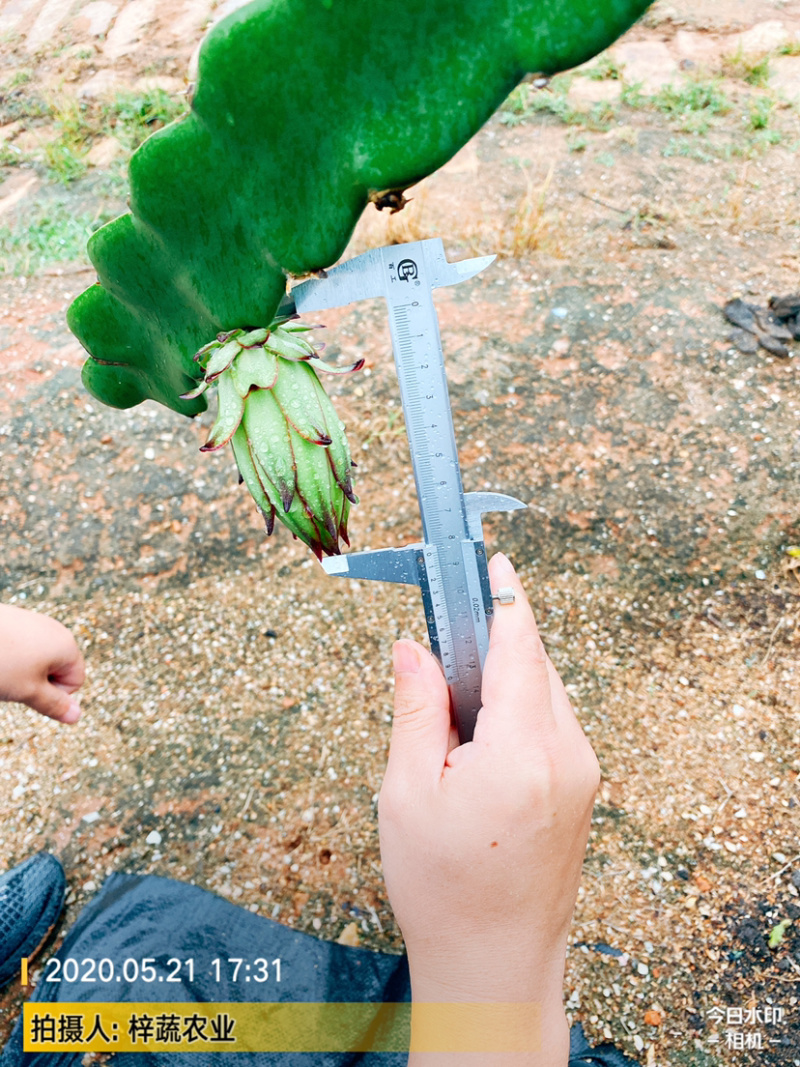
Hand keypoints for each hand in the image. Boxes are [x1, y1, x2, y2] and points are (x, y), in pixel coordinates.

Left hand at [0, 605, 84, 722]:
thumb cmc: (0, 661)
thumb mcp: (28, 691)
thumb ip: (54, 705)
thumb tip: (77, 716)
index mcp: (67, 646)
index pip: (75, 682)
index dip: (52, 693)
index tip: (28, 687)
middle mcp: (55, 630)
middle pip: (56, 668)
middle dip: (36, 680)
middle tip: (13, 679)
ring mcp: (35, 622)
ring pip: (36, 659)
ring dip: (21, 670)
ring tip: (1, 667)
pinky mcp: (15, 619)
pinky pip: (21, 646)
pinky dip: (9, 656)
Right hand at [378, 553, 599, 1063]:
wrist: (495, 964)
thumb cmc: (442, 887)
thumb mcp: (407, 791)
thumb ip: (416, 707)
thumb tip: (413, 645)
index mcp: (521, 750)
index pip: (519, 645)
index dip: (503, 595)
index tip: (490, 559)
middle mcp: (566, 753)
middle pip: (535, 662)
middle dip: (496, 636)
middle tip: (447, 632)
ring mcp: (582, 772)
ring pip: (546, 690)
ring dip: (508, 674)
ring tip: (456, 697)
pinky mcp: (582, 787)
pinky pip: (554, 720)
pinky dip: (521, 706)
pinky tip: (482, 732)